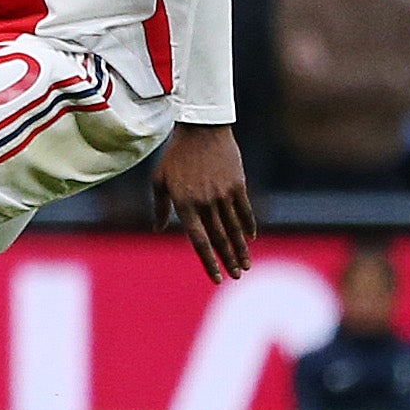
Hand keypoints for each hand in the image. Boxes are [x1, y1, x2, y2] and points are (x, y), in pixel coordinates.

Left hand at [153, 122, 254, 283]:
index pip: (198, 240)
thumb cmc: (175, 156)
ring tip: (246, 265)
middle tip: (237, 276)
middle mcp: (205, 202)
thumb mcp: (159, 180)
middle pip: (220, 238)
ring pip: (235, 228)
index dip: (208, 261)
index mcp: (184, 204)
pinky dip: (248, 226)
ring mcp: (223, 194)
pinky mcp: (238, 185)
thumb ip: (160, 207)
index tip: (217, 278)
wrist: (201, 131)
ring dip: (241, 248)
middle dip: (228, 260)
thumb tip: (158, 228)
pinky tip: (251, 239)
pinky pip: (245, 211)